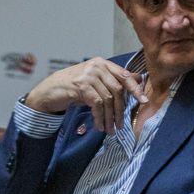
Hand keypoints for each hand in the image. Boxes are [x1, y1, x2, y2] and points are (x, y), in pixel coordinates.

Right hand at [24, 58, 146, 132]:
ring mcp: (88, 75)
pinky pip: (97, 104)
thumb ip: (113, 80)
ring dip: (109, 117)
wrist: (49, 90)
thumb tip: (138, 80)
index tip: (144, 101)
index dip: (135, 89)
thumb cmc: (73, 87)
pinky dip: (99, 117)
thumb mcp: (95, 81)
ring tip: (109, 129)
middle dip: (120, 110)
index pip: (124, 75)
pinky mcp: (80, 86)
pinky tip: (99, 125)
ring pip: (107, 99)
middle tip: (120, 125)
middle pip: (117, 89)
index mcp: (102, 63)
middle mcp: (96, 66)